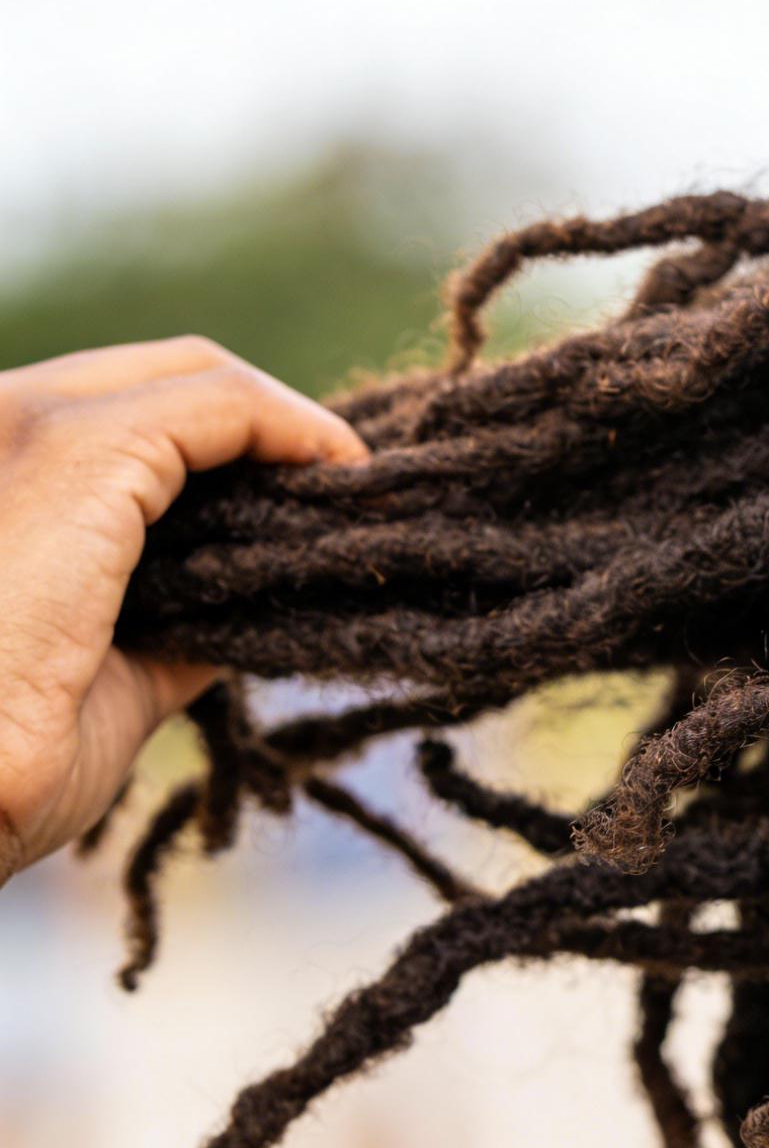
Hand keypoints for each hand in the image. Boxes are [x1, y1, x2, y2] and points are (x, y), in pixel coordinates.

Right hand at [0, 337, 369, 883]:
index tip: (315, 490)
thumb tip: (248, 598)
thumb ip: (173, 616)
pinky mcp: (67, 450)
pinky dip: (295, 430)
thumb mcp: (103, 674)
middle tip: (343, 489)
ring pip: (190, 376)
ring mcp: (11, 425)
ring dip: (287, 428)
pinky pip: (216, 402)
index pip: (117, 410)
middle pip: (156, 379)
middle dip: (260, 425)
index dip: (224, 439)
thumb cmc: (1, 771)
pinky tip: (340, 476)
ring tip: (354, 491)